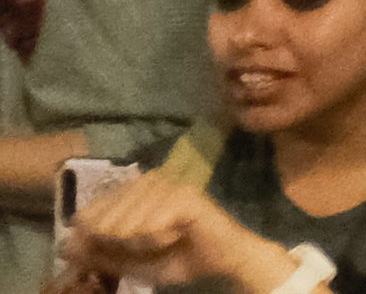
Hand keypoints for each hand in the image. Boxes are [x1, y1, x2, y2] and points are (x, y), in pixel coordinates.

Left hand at [60, 176, 272, 293]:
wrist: (224, 260)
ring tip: (163, 242)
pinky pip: (150, 225)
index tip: (113, 247)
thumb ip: (99, 254)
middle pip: (105, 217)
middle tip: (146, 246)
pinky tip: (174, 237)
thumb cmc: (180, 257)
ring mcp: (168, 186)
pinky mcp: (185, 196)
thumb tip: (63, 247)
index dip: (94, 234)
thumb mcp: (131, 261)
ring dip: (140, 242)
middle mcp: (150, 181)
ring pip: (126, 223)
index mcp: (135, 191)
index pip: (92, 210)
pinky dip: (157, 239)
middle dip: (118, 242)